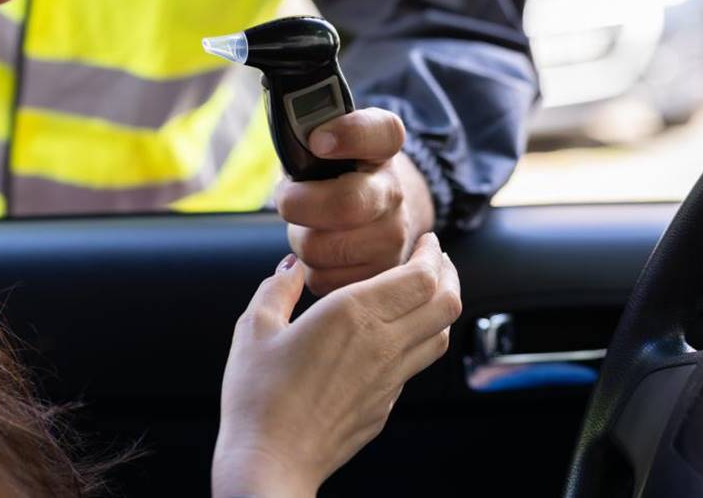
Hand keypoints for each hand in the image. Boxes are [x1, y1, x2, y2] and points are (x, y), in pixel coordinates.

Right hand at [212, 233, 460, 496]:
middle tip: (436, 260)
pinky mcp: (385, 406)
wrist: (271, 461)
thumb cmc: (258, 396)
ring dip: (441, 308)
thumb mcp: (254, 328)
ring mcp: (390, 380)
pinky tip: (396, 336)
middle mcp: (382, 344)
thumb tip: (291, 267)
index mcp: (353, 314)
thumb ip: (278, 289)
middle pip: (445, 302)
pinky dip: (419, 340)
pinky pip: (415, 365)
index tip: (427, 241)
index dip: (432, 254)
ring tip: (426, 293)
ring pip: (440, 335)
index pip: (421, 276)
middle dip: (448, 274)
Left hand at [276, 108, 435, 295]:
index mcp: (383, 147)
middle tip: (288, 199)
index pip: (381, 132)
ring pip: (321, 248)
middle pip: (344, 205)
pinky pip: (322, 278)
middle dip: (298, 204)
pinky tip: (321, 251)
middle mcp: (395, 192)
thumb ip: (306, 131)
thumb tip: (287, 142)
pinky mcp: (379, 275)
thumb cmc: (335, 173)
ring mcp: (394, 237)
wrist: (374, 212)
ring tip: (309, 226)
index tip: (318, 140)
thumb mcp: (326, 141)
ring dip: (300, 239)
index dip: (349, 135)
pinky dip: (309, 268)